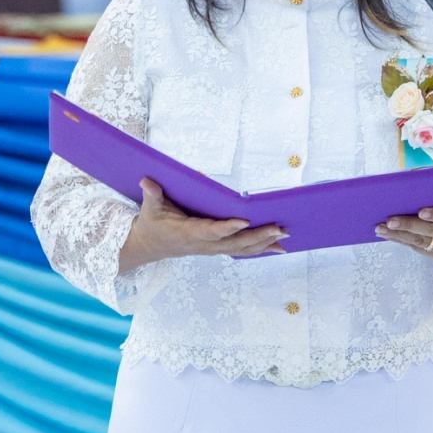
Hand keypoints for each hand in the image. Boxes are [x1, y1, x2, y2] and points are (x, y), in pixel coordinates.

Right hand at [117, 177, 286, 273]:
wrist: (149, 246)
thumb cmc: (152, 224)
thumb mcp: (149, 208)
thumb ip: (151, 194)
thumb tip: (147, 181)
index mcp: (188, 233)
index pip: (211, 231)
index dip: (228, 228)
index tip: (245, 221)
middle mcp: (203, 244)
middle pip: (234, 243)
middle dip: (258, 236)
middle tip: (280, 227)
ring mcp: (211, 249)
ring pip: (241, 249)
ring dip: (264, 243)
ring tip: (285, 236)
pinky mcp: (216, 249)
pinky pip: (240, 251)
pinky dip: (260, 248)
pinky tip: (277, 246)